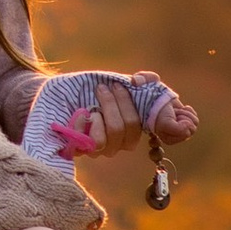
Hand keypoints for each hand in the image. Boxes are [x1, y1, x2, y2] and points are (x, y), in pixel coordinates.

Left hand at [78, 76, 201, 156]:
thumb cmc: (89, 87)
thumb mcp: (119, 79)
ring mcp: (105, 148)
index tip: (169, 112)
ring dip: (106, 107)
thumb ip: (142, 79)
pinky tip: (83, 113)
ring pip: (117, 131)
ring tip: (95, 97)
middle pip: (133, 125)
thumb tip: (142, 82)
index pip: (168, 132)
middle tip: (108, 86)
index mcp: (137, 125)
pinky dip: (90, 121)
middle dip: (121, 101)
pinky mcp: (86, 150)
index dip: (175, 124)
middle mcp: (123, 141)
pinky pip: (97, 141)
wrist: (55, 93)